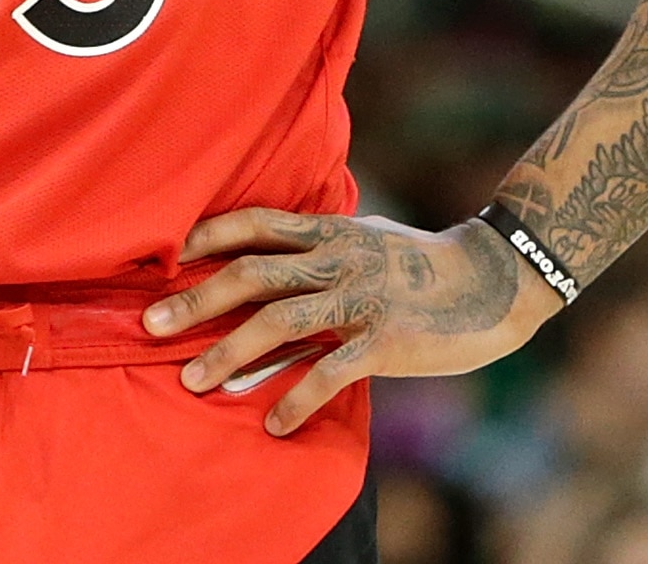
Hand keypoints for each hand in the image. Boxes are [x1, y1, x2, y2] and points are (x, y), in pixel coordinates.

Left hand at [143, 210, 550, 433]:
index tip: (165, 257)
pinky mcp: (386, 340)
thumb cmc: (422, 261)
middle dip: (198, 300)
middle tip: (152, 326)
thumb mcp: (366, 236)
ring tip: (193, 382)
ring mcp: (361, 298)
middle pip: (253, 273)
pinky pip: (332, 370)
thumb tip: (265, 257)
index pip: (256, 223)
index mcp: (329, 230)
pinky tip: (273, 423)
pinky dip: (297, 397)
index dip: (207, 236)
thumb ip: (319, 244)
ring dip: (231, 352)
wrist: (496, 278)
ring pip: (281, 321)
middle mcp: (337, 258)